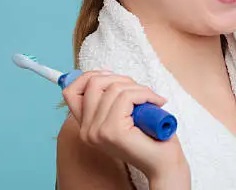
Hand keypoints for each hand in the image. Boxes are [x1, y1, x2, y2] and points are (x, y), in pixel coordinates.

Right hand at [62, 71, 189, 182]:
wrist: (164, 162)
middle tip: (140, 90)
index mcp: (86, 126)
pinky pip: (127, 96)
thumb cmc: (149, 136)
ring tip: (152, 99)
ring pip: (114, 88)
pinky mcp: (112, 130)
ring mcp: (97, 131)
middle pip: (93, 82)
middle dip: (121, 78)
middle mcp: (86, 130)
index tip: (111, 75)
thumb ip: (110, 98)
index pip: (71, 91)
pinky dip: (146, 93)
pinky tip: (157, 102)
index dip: (89, 76)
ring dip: (139, 88)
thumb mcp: (124, 113)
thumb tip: (104, 72)